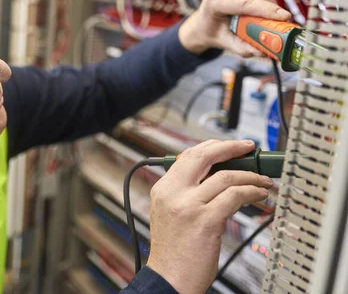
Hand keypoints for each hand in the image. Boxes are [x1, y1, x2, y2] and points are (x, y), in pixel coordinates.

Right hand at [146, 140, 272, 293]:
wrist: (170, 280)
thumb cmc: (174, 253)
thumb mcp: (170, 214)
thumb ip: (186, 193)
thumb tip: (217, 177)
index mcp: (163, 189)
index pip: (188, 155)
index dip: (213, 147)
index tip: (230, 146)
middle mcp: (173, 192)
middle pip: (204, 156)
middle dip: (231, 148)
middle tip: (248, 147)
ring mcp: (189, 205)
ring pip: (226, 176)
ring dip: (250, 176)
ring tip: (263, 181)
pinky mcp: (206, 220)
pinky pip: (235, 196)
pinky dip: (252, 192)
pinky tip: (260, 195)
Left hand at [178, 0, 291, 55]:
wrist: (201, 23)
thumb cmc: (212, 31)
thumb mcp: (224, 42)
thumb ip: (242, 47)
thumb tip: (264, 52)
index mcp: (214, 1)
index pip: (245, 3)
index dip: (266, 10)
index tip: (284, 18)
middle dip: (272, 7)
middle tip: (282, 23)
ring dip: (269, 4)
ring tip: (267, 19)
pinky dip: (264, 0)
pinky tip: (258, 11)